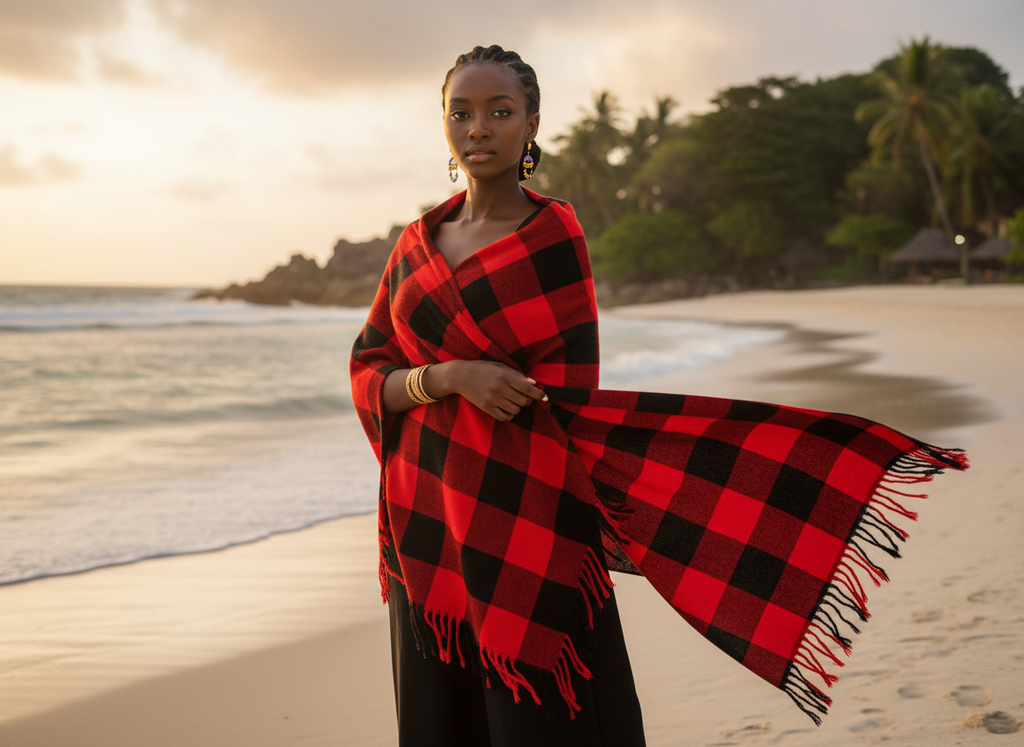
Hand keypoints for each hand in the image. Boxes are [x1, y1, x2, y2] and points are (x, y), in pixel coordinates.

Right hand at [430, 360, 546, 420]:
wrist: (460, 376)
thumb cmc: (483, 369)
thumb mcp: (500, 366)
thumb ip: (517, 375)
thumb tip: (534, 383)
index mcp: (504, 375)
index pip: (527, 388)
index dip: (538, 394)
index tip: (545, 398)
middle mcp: (499, 387)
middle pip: (523, 401)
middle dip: (527, 400)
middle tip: (523, 397)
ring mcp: (492, 399)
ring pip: (515, 410)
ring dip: (518, 407)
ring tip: (513, 401)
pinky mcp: (486, 407)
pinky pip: (504, 417)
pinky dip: (509, 415)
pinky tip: (507, 409)